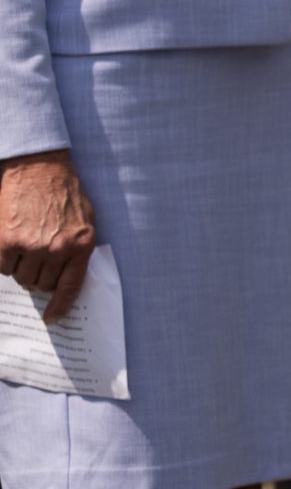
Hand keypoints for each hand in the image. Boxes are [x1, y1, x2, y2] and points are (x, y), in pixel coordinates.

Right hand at [0, 150, 97, 323]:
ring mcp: (31, 246)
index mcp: (81, 246)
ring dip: (23, 270)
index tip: (52, 319)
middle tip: (38, 265)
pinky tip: (12, 246)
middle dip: (40, 279)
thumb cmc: (65, 195)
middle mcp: (57, 249)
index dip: (60, 306)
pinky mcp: (7, 241)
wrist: (40, 170)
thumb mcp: (85, 222)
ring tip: (26, 251)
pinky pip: (4, 268)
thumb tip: (67, 277)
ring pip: (22, 278)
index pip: (70, 287)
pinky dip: (6, 262)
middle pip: (43, 285)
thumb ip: (78, 249)